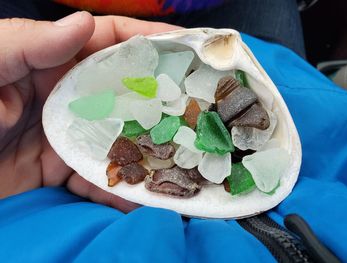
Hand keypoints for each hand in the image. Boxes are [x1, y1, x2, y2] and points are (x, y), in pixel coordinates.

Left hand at [0, 12, 179, 211]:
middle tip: (201, 108)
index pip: (112, 43)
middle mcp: (69, 96)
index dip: (151, 42)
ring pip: (119, 138)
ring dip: (150, 149)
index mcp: (55, 62)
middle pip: (126, 92)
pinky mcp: (62, 170)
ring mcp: (69, 135)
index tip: (190, 50)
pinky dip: (120, 188)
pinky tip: (145, 197)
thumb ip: (28, 43)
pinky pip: (98, 178)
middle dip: (163, 98)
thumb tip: (83, 23)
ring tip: (185, 158)